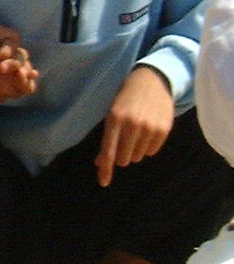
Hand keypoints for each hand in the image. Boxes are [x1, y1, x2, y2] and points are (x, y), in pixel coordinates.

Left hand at [94, 66, 174, 186]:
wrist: (152, 80)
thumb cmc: (125, 99)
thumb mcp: (111, 114)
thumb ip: (107, 139)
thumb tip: (99, 163)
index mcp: (114, 119)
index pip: (109, 151)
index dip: (106, 169)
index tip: (104, 183)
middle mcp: (132, 124)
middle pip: (124, 159)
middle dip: (122, 156)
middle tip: (124, 141)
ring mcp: (149, 127)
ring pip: (138, 156)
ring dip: (135, 149)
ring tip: (137, 131)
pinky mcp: (164, 129)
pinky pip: (152, 151)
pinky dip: (148, 146)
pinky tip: (148, 130)